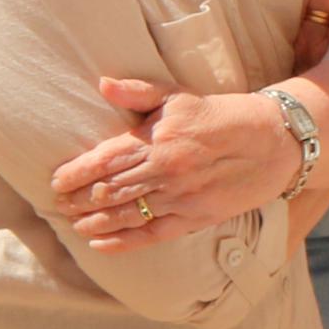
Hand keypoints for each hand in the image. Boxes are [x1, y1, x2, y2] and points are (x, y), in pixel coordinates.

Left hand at [49, 75, 299, 249]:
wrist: (272, 141)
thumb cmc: (221, 114)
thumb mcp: (179, 95)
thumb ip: (138, 92)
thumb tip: (102, 84)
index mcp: (157, 138)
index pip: (104, 159)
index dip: (76, 173)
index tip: (56, 181)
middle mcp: (164, 170)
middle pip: (109, 190)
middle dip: (78, 200)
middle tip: (58, 204)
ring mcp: (180, 197)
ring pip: (125, 215)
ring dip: (94, 222)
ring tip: (74, 224)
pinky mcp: (195, 218)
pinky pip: (151, 234)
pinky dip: (122, 242)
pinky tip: (100, 244)